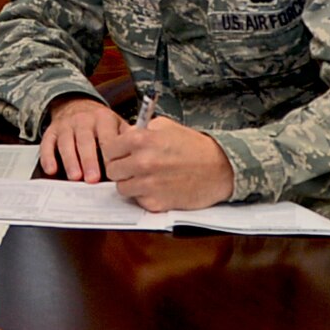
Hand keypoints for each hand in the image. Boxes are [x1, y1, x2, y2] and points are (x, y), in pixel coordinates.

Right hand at [38, 96, 124, 182]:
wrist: (77, 105)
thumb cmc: (101, 124)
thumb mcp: (117, 125)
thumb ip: (126, 138)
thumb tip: (138, 152)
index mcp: (103, 118)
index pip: (107, 137)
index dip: (110, 155)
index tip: (113, 170)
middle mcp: (83, 119)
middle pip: (85, 140)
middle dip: (89, 160)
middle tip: (92, 179)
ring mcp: (66, 125)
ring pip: (66, 142)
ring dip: (70, 161)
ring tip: (75, 177)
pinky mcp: (51, 131)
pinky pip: (47, 143)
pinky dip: (48, 157)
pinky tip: (51, 170)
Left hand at [102, 119, 233, 211]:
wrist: (220, 168)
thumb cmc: (194, 146)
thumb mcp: (166, 126)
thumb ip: (141, 130)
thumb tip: (123, 137)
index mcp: (141, 140)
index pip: (109, 148)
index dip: (115, 151)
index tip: (121, 153)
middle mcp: (142, 162)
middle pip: (112, 170)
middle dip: (120, 168)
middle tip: (132, 166)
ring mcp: (148, 185)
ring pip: (122, 188)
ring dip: (130, 183)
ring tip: (146, 177)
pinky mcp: (156, 203)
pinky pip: (138, 200)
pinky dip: (144, 196)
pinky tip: (158, 187)